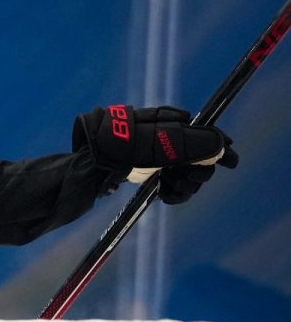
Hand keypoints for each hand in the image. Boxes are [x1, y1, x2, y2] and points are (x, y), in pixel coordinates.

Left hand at [73, 105, 236, 196]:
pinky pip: (175, 187)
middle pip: (201, 160)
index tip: (231, 162)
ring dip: (184, 186)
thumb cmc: (119, 149)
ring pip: (189, 177)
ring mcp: (160, 159)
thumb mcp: (155, 144)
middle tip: (181, 178)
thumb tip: (219, 142)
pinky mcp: (152, 174)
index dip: (220, 147)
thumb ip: (188, 143)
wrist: (90, 166)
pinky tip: (164, 196)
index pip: (205, 135)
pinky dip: (175, 193)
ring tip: (167, 189)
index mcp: (170, 126)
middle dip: (196, 173)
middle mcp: (168, 141)